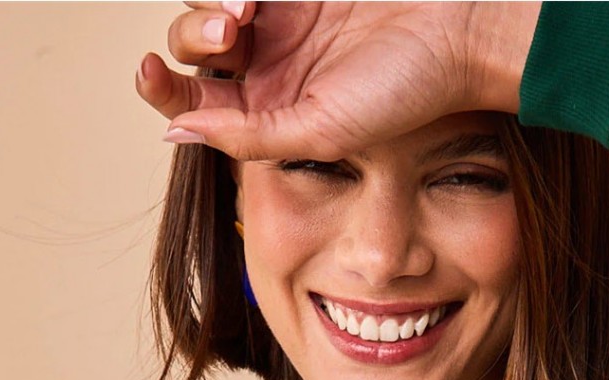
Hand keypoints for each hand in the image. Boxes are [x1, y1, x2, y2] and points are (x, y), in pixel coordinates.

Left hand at [135, 2, 538, 160]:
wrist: (461, 29)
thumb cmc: (404, 92)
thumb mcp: (320, 132)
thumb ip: (246, 137)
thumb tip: (173, 131)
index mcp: (271, 112)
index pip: (194, 102)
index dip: (161, 90)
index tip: (147, 72)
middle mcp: (272, 63)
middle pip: (193, 45)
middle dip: (194, 37)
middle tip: (232, 33)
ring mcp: (285, 14)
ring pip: (212, 2)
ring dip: (211, 4)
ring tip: (247, 8)